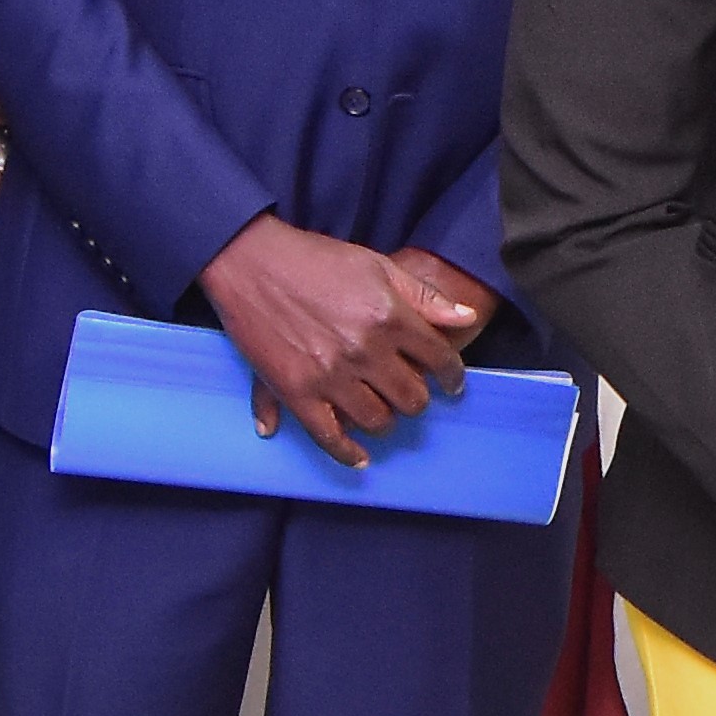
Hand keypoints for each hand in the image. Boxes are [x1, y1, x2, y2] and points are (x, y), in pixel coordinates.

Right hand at [201, 212, 481, 466]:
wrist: (250, 261)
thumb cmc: (315, 259)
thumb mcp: (377, 265)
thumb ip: (424, 296)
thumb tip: (465, 317)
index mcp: (389, 316)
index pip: (440, 359)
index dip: (452, 375)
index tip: (452, 383)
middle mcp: (365, 350)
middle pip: (412, 398)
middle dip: (417, 398)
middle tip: (410, 393)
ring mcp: (330, 374)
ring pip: (378, 420)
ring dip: (385, 420)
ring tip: (381, 410)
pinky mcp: (296, 392)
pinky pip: (330, 437)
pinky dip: (347, 453)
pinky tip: (359, 456)